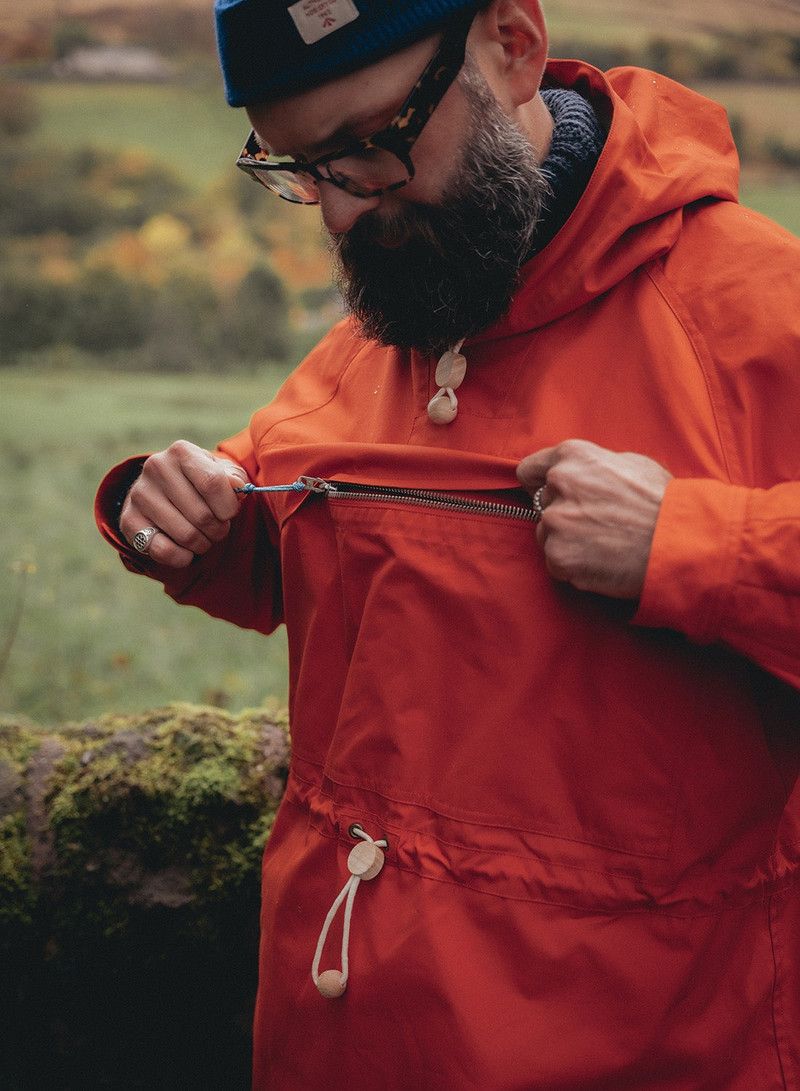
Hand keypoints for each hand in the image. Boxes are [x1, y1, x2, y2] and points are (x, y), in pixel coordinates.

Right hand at [120, 440, 249, 567]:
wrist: (161, 491)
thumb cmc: (199, 482)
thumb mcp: (220, 473)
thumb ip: (234, 479)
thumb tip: (237, 487)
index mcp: (182, 451)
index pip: (213, 484)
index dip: (228, 507)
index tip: (229, 513)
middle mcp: (156, 467)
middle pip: (202, 516)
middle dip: (218, 530)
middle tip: (216, 529)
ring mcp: (140, 494)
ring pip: (186, 536)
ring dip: (202, 544)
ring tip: (202, 537)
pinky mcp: (128, 520)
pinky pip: (163, 551)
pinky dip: (182, 557)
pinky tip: (185, 551)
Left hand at [516, 440, 671, 598]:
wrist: (680, 541)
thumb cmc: (663, 503)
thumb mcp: (631, 464)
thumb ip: (593, 467)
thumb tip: (579, 475)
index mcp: (573, 457)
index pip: (529, 471)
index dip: (540, 486)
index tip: (553, 497)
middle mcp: (559, 483)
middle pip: (541, 507)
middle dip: (564, 516)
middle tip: (598, 526)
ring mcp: (556, 521)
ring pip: (547, 536)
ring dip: (567, 543)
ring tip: (604, 545)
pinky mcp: (558, 555)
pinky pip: (556, 564)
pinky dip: (574, 567)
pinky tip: (602, 561)